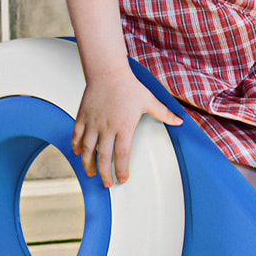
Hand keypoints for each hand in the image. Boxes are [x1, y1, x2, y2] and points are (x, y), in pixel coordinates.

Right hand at [70, 69, 181, 186]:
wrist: (107, 72)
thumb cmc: (128, 86)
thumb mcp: (149, 100)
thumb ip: (164, 113)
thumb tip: (179, 121)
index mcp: (123, 127)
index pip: (122, 155)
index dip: (121, 170)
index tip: (122, 179)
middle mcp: (106, 127)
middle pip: (103, 157)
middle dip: (104, 173)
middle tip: (107, 183)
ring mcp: (93, 123)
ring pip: (87, 149)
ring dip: (88, 164)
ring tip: (90, 173)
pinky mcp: (83, 116)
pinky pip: (77, 135)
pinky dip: (76, 146)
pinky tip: (78, 153)